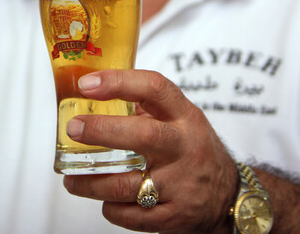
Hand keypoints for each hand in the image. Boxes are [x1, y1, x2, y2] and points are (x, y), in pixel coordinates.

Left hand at [62, 70, 236, 233]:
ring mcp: (181, 184)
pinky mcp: (174, 216)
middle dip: (102, 131)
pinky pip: (133, 216)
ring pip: (129, 184)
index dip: (119, 82)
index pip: (154, 89)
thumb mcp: (181, 119)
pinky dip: (112, 210)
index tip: (87, 84)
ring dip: (93, 182)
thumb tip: (95, 92)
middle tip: (74, 129)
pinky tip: (104, 201)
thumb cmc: (194, 149)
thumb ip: (146, 106)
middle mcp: (184, 148)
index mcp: (184, 117)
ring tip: (72, 180)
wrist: (228, 196)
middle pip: (144, 135)